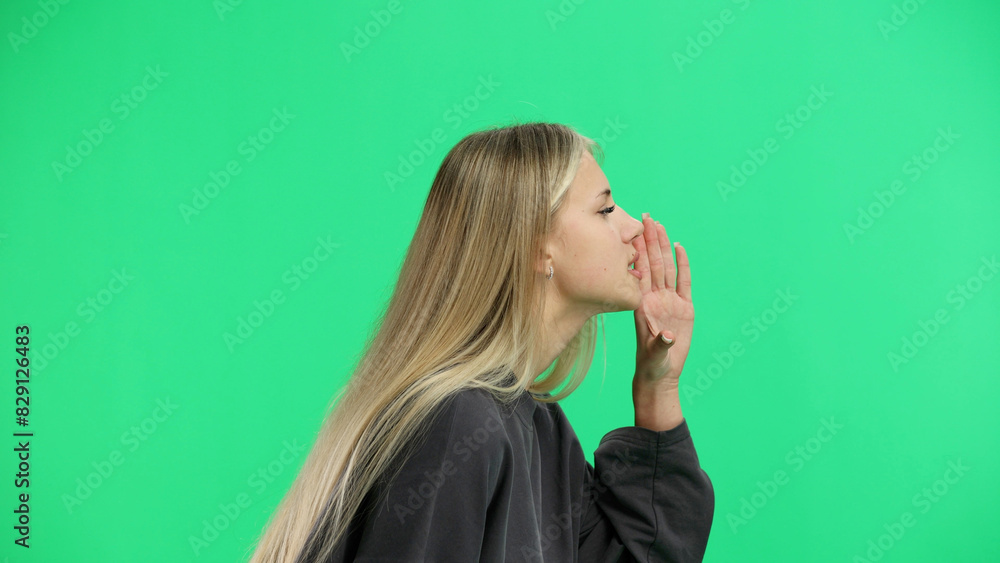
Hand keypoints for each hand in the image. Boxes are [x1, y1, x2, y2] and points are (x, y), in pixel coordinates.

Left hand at [632, 213, 693, 386]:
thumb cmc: (652, 363)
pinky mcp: (684, 307)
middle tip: (646, 217)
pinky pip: (684, 281)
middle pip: (653, 263)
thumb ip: (660, 344)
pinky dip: (682, 264)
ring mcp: (669, 301)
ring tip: (659, 226)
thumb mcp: (654, 354)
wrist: (661, 372)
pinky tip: (680, 247)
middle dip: (649, 241)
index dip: (637, 251)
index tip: (633, 230)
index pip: (640, 272)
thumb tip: (667, 337)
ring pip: (666, 268)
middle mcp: (654, 298)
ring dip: (663, 247)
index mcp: (642, 304)